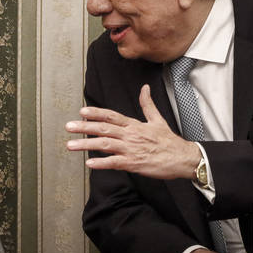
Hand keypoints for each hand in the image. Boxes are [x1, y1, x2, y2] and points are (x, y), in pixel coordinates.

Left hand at [65, 84, 201, 178]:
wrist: (183, 158)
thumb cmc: (169, 142)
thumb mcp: (158, 120)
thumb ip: (147, 104)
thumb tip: (144, 88)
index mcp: (134, 125)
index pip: (111, 116)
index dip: (96, 113)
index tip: (81, 111)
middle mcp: (130, 135)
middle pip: (103, 128)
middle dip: (84, 127)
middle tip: (68, 126)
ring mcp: (131, 149)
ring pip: (105, 145)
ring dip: (86, 144)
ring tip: (71, 145)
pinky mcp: (134, 163)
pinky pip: (115, 163)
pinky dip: (102, 163)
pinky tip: (89, 164)